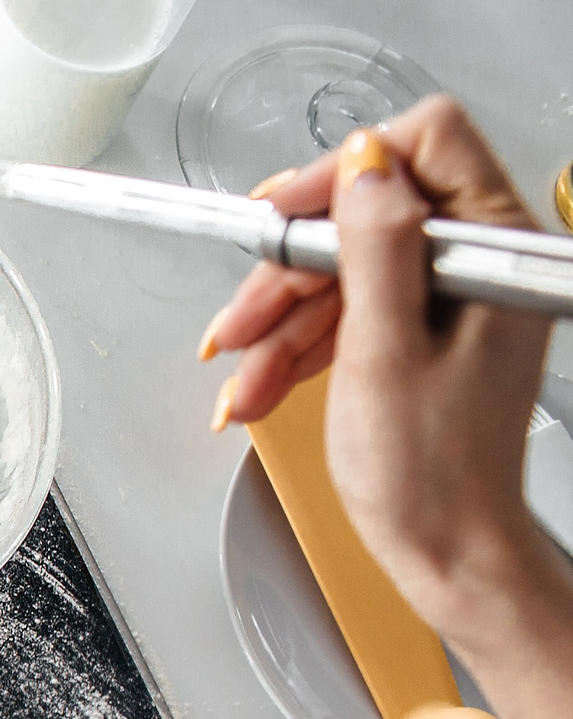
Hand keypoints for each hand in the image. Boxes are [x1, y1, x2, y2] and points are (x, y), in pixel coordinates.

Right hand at [202, 97, 572, 718]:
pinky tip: (265, 385)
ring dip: (281, 321)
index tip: (282, 219)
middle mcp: (483, 264)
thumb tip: (364, 167)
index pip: (424, 147)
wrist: (447, 550)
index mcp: (496, 254)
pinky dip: (300, 346)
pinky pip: (349, 311)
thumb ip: (378, 248)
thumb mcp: (385, 353)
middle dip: (291, 270)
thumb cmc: (432, 474)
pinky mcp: (427, 329)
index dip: (343, 175)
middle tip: (242, 320)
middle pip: (367, 215)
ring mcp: (454, 297)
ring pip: (345, 268)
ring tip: (243, 377)